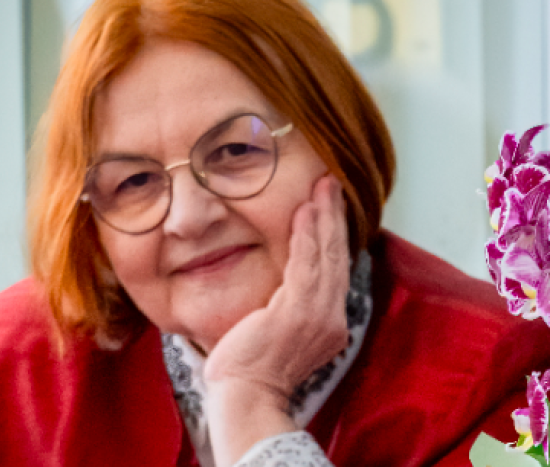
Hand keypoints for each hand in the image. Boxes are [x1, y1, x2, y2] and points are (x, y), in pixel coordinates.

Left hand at [204, 174, 349, 465]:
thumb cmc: (254, 371)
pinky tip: (305, 211)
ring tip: (324, 186)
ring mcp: (316, 315)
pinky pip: (304, 264)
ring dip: (325, 218)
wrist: (246, 398)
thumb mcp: (283, 339)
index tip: (330, 211)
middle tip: (333, 185)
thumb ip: (292, 312)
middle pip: (336, 258)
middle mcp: (331, 318)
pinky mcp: (296, 311)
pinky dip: (306, 236)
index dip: (334, 238)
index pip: (334, 272)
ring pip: (325, 256)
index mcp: (329, 325)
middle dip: (335, 218)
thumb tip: (286, 292)